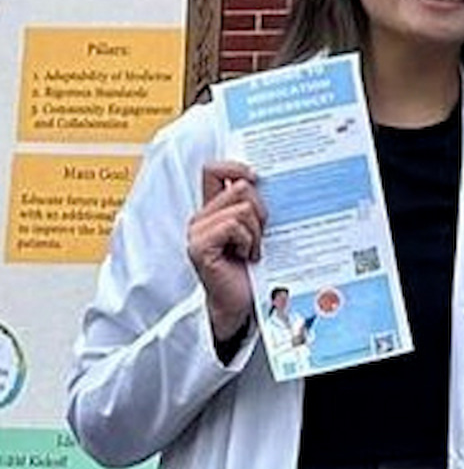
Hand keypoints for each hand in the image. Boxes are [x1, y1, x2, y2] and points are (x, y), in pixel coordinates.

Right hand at [188, 161, 263, 349]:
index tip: (257, 176)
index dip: (235, 166)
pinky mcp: (199, 246)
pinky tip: (247, 257)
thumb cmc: (252, 268)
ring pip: (242, 208)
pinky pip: (234, 226)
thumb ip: (254, 205)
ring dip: (257, 232)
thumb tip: (260, 179)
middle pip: (239, 187)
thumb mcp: (258, 230)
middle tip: (260, 235)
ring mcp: (197, 232)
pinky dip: (248, 241)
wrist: (243, 302)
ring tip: (253, 251)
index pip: (213, 169)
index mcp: (213, 209)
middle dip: (261, 210)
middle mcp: (201, 217)